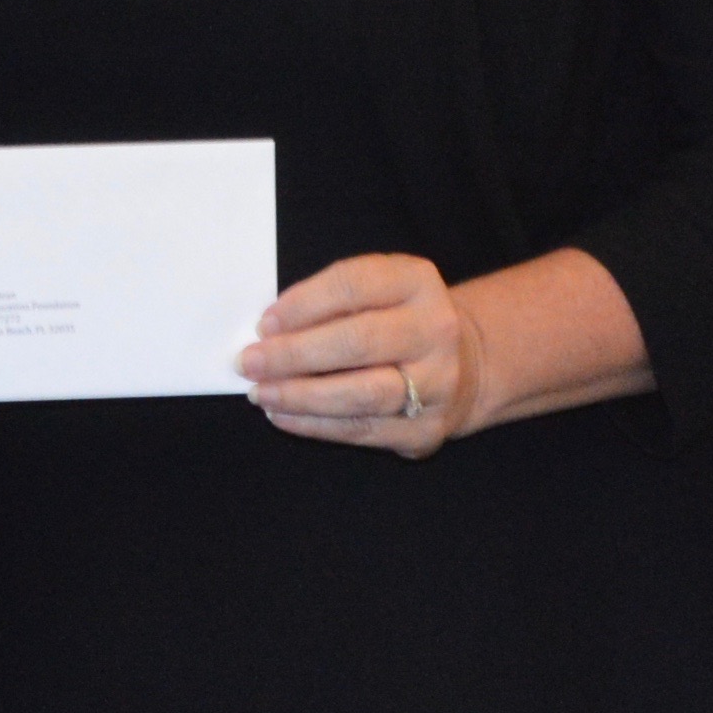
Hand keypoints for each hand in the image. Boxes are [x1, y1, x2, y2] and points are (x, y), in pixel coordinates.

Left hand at [240, 254, 482, 457]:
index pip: (353, 286)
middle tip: (249, 363)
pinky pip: (362, 430)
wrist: (462, 365)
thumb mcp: (377, 291)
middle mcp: (435, 330)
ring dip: (300, 396)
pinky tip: (283, 417)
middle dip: (294, 354)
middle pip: (357, 342)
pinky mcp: (426, 430)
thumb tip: (270, 331)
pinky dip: (315, 425)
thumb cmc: (396, 321)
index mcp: (417, 282)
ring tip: (261, 393)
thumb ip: (331, 301)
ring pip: (360, 394)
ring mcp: (437, 384)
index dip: (303, 304)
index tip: (264, 323)